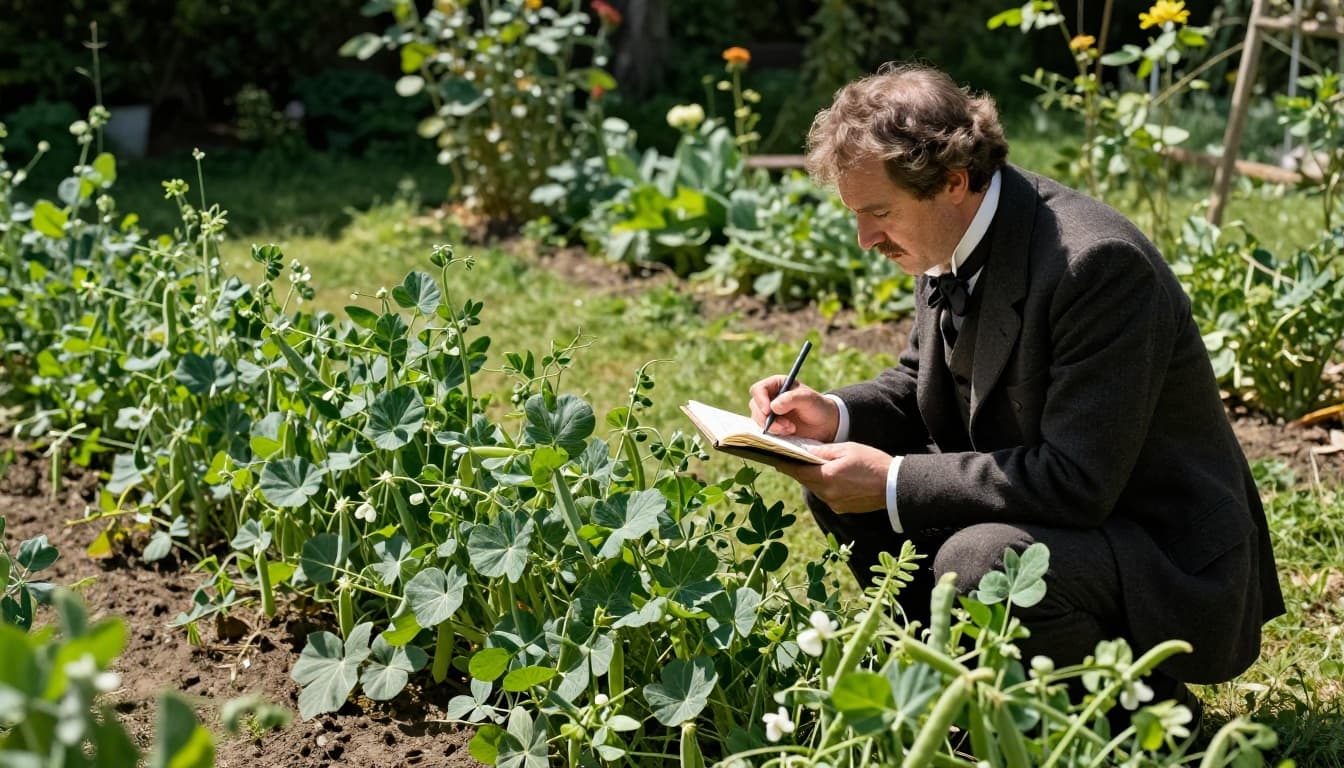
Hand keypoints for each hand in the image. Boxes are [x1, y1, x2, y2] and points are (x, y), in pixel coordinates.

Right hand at [748, 376, 838, 440]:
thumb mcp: (808, 399)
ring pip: (758, 420)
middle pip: (755, 406)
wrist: (825, 425)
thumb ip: (792, 399)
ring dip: (773, 427)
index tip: (768, 411)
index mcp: (777, 384)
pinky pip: (764, 430)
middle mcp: (770, 397)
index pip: (758, 390)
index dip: (760, 400)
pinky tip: (789, 432)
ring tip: (791, 429)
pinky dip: (775, 433)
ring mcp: (769, 413)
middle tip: (786, 425)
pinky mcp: (772, 426)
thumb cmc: (818, 407)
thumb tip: (773, 406)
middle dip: (768, 418)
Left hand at [776, 442, 891, 513]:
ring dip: (812, 477)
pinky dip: (825, 485)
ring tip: (811, 465)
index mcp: (826, 477)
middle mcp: (826, 494)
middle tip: (789, 458)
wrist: (894, 486)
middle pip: (805, 480)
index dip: (784, 464)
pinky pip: (827, 494)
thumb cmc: (872, 462)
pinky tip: (830, 476)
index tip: (773, 458)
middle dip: (798, 469)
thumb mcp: (847, 449)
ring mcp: (834, 503)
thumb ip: (823, 451)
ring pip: (815, 488)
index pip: (797, 471)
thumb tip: (806, 451)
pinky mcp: (842, 508)